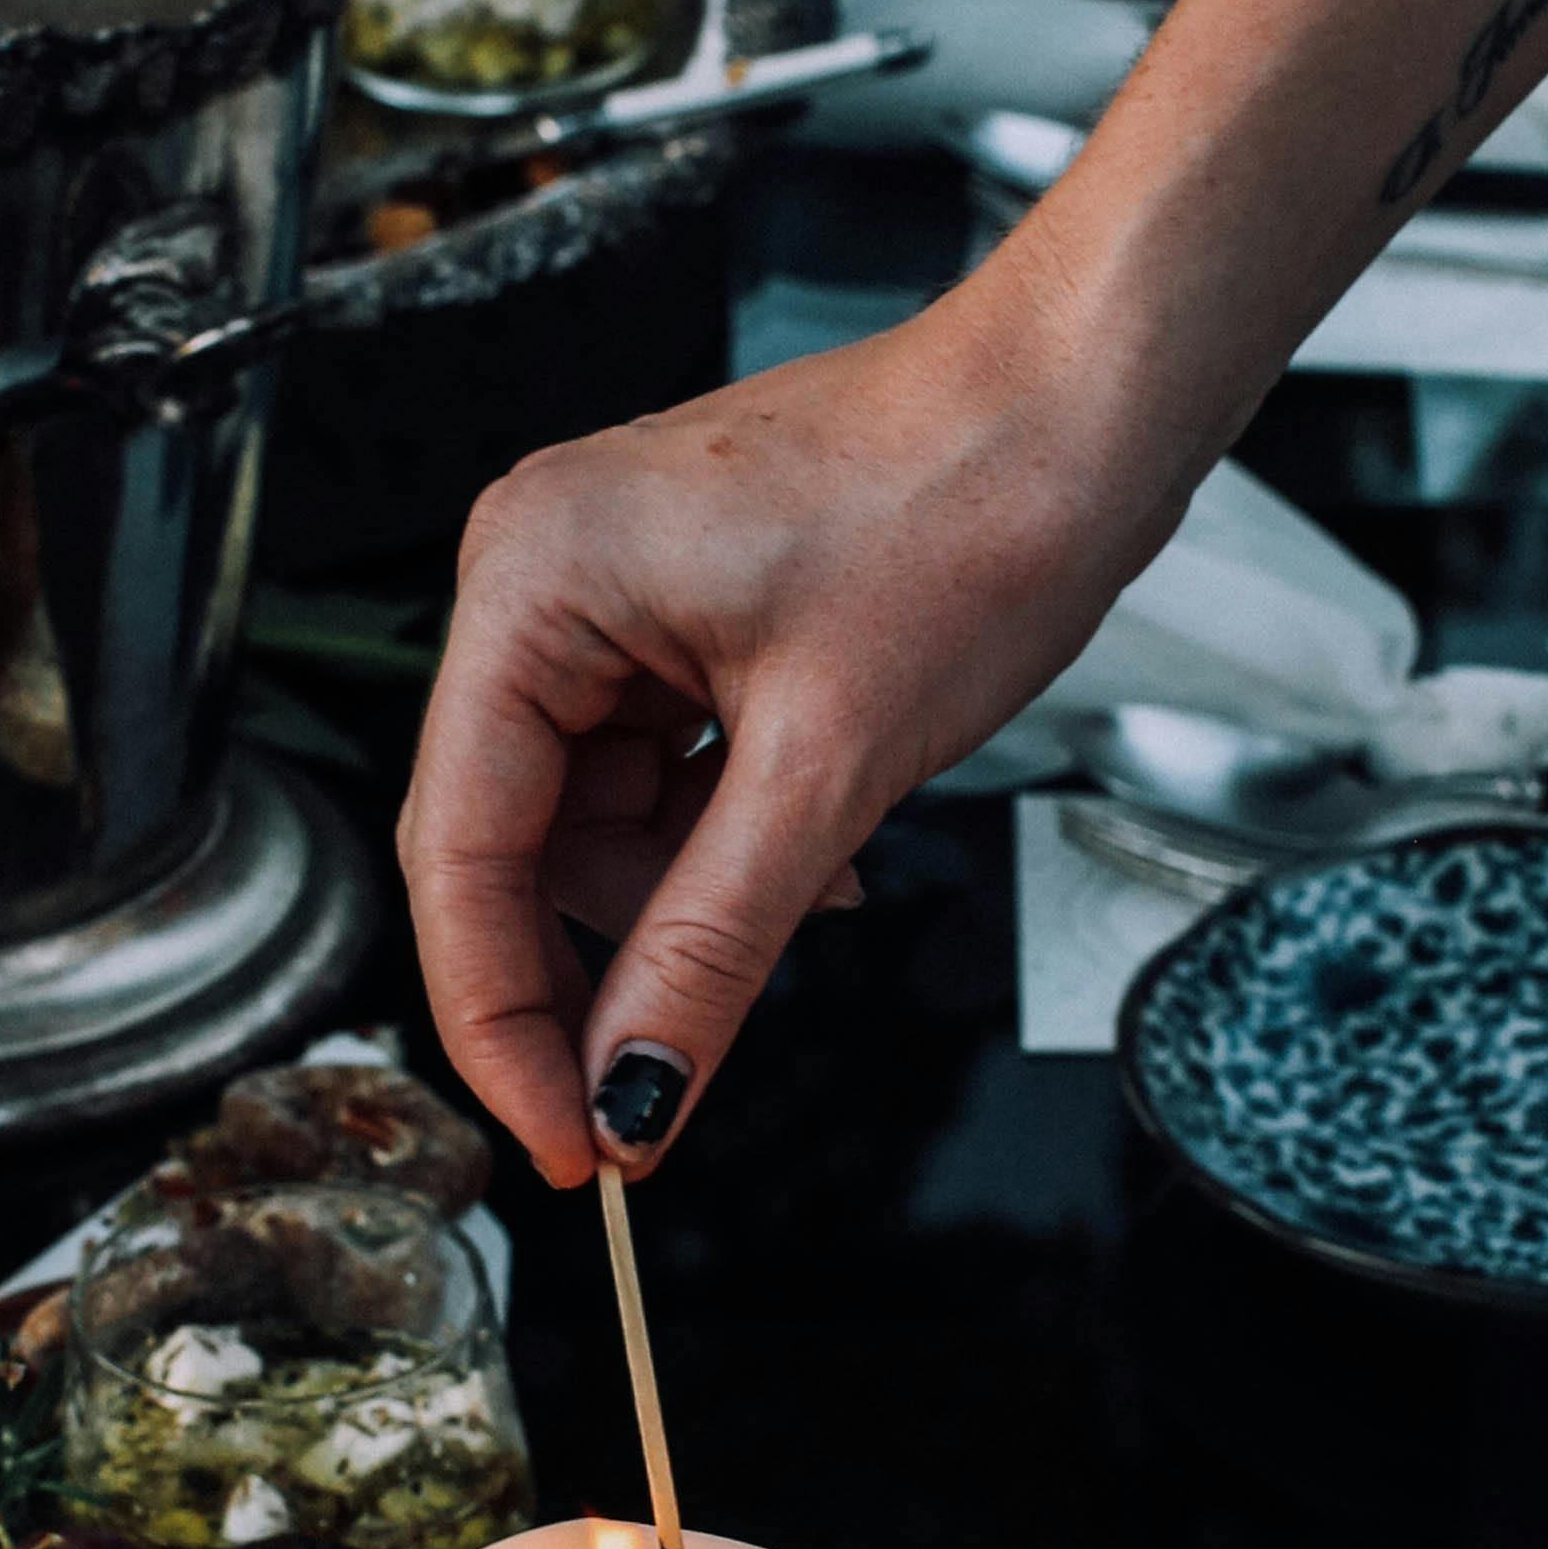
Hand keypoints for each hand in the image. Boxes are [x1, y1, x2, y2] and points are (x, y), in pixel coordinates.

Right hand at [400, 272, 1180, 1185]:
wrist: (1087, 404)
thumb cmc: (970, 509)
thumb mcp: (828, 768)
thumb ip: (708, 945)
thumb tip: (630, 1095)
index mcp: (530, 580)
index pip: (459, 848)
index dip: (499, 1017)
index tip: (559, 1144)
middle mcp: (538, 574)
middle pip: (511, 840)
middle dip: (600, 963)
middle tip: (657, 1095)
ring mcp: (605, 589)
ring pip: (593, 820)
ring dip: (687, 894)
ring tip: (820, 893)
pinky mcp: (674, 610)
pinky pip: (658, 770)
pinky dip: (725, 835)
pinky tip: (823, 852)